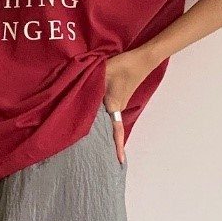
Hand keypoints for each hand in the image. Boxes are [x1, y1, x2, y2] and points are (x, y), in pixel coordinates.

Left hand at [102, 48, 153, 163]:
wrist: (142, 59)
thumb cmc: (123, 66)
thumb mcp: (103, 74)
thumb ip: (91, 86)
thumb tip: (79, 97)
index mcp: (114, 105)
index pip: (115, 129)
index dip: (117, 146)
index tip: (120, 162)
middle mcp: (118, 107)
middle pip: (110, 128)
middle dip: (106, 142)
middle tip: (96, 155)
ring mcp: (119, 102)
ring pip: (108, 118)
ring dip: (102, 128)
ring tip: (91, 139)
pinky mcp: (118, 96)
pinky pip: (109, 110)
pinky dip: (102, 116)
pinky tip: (94, 116)